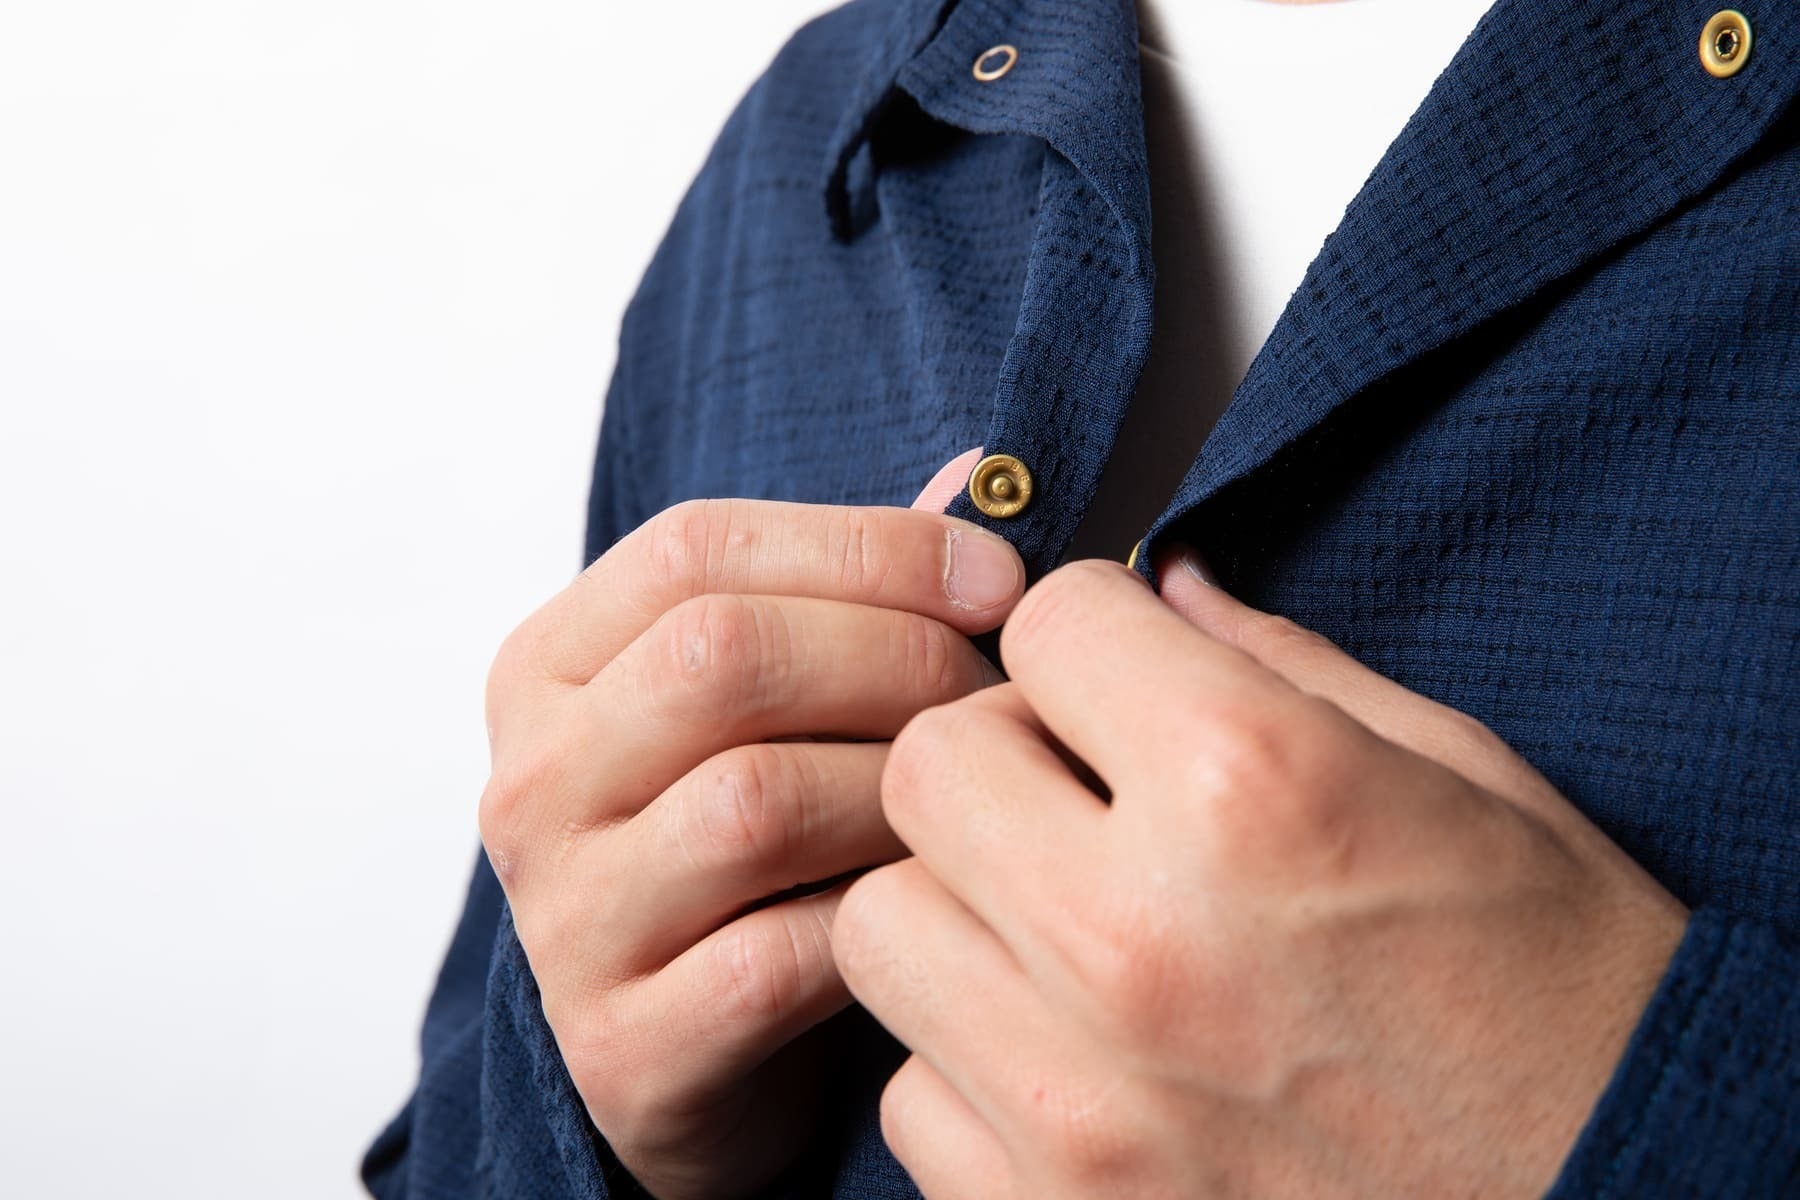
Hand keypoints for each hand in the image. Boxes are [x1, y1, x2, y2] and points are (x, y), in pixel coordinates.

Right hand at [478, 485, 1022, 1198]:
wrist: (692, 1056)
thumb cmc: (752, 852)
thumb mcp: (774, 704)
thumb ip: (856, 592)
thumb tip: (985, 479)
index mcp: (548, 665)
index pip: (694, 549)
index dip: (867, 547)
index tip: (998, 581)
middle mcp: (531, 781)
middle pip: (722, 659)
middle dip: (897, 661)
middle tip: (995, 699)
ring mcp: (564, 919)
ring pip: (755, 804)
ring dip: (900, 794)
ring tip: (973, 805)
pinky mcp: (622, 1046)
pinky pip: (781, 958)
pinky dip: (884, 924)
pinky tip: (933, 909)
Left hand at [834, 552, 1688, 1198]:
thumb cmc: (1570, 1002)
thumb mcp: (1467, 783)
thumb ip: (1284, 666)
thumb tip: (1160, 587)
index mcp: (1253, 789)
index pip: (1047, 626)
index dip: (1088, 635)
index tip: (1119, 674)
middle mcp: (1135, 941)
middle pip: (926, 766)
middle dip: (995, 754)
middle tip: (1072, 792)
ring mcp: (1078, 1103)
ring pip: (885, 925)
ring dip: (961, 906)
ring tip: (1062, 932)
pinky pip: (913, 1095)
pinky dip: (974, 1065)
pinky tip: (1077, 1059)